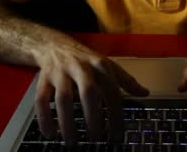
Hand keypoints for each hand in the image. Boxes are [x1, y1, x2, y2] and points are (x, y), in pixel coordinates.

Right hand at [31, 33, 148, 145]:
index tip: (117, 134)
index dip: (115, 113)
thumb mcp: (107, 65)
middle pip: (88, 92)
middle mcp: (80, 67)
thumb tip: (145, 93)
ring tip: (72, 142)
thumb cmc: (85, 59)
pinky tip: (50, 134)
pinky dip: (44, 118)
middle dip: (93, 116)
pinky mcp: (43, 79)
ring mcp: (60, 72)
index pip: (111, 91)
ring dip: (67, 121)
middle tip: (96, 138)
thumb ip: (125, 80)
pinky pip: (41, 100)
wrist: (54, 44)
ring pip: (63, 98)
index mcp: (100, 64)